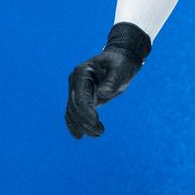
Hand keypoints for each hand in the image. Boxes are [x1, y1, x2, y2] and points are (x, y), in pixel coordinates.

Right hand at [65, 22, 151, 138]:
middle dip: (84, 121)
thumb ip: (112, 81)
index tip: (95, 122)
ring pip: (72, 111)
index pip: (80, 95)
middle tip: (100, 132)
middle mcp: (75, 81)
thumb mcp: (120, 69)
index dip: (86, 110)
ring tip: (98, 134)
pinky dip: (76, 124)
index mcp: (81, 72)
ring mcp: (77, 89)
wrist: (121, 59)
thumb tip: (102, 93)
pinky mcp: (82, 97)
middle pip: (74, 105)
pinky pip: (74, 112)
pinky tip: (79, 135)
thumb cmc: (122, 62)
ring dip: (81, 125)